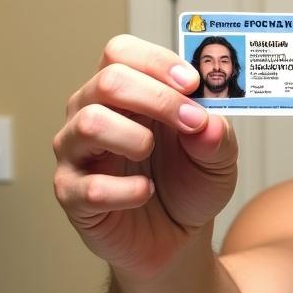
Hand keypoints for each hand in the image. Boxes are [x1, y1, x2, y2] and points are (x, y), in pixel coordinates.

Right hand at [53, 34, 238, 274]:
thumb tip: (208, 123)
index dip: (156, 61)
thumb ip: (218, 137)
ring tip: (154, 154)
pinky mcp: (73, 194)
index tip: (193, 83)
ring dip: (136, 137)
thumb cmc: (189, 186)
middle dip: (157, 98)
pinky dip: (128, 190)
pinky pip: (90, 186)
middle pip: (108, 81)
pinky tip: (147, 191)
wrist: (178, 238)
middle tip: (191, 122)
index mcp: (126, 94)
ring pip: (89, 123)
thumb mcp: (219, 158)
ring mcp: (78, 153)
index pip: (121, 53)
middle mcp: (93, 114)